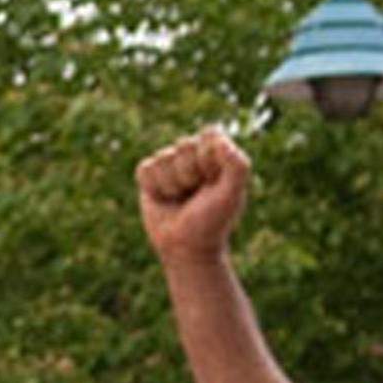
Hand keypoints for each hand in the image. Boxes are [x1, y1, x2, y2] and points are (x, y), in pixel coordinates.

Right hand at [136, 128, 251, 265]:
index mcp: (217, 154)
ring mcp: (170, 164)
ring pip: (163, 157)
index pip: (209, 134)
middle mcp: (193, 155)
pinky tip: (163, 199)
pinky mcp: (149, 176)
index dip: (209, 158)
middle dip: (189, 173)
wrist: (187, 248)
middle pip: (184, 144)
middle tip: (196, 195)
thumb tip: (219, 140)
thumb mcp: (232, 195)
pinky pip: (146, 168)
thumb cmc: (213, 221)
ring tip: (180, 199)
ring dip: (172, 184)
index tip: (213, 181)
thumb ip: (237, 165)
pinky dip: (154, 187)